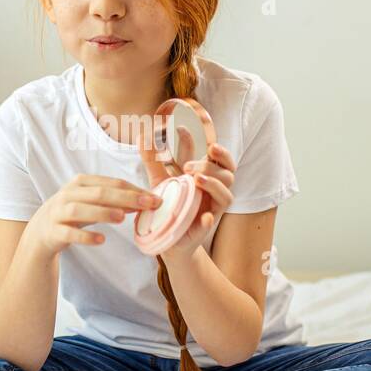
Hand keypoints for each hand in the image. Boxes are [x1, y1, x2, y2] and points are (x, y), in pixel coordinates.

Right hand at [25, 174, 162, 256]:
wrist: (42, 230)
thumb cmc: (74, 213)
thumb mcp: (92, 202)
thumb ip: (116, 200)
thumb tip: (145, 200)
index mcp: (81, 183)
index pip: (112, 183)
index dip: (134, 190)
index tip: (155, 198)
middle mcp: (69, 194)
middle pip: (99, 193)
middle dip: (125, 198)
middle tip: (147, 205)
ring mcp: (59, 212)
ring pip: (80, 209)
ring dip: (102, 212)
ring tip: (122, 218)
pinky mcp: (54, 231)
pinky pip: (69, 233)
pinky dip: (85, 236)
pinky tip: (101, 240)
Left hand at [158, 139, 235, 262]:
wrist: (168, 240)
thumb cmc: (169, 206)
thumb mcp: (158, 180)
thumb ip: (153, 159)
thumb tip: (143, 135)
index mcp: (204, 175)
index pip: (216, 156)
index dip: (212, 145)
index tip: (185, 131)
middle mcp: (212, 189)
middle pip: (227, 171)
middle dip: (212, 165)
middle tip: (190, 166)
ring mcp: (211, 207)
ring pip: (227, 193)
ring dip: (214, 184)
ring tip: (197, 180)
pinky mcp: (206, 226)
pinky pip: (213, 221)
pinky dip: (210, 218)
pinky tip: (204, 215)